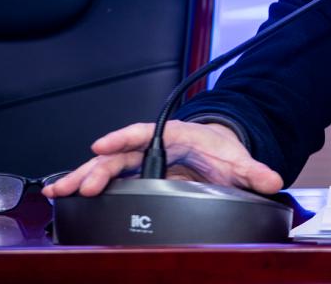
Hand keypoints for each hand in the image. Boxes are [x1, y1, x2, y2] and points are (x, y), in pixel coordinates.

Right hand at [42, 120, 283, 197]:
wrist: (217, 150)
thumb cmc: (221, 150)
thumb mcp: (238, 160)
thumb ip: (254, 171)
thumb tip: (273, 179)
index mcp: (175, 135)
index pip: (145, 132)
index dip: (123, 137)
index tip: (104, 145)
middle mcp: (152, 145)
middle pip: (119, 154)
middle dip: (97, 168)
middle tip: (80, 184)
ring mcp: (141, 160)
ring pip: (107, 167)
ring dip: (81, 177)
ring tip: (57, 191)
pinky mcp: (135, 175)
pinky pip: (107, 179)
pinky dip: (86, 186)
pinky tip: (64, 196)